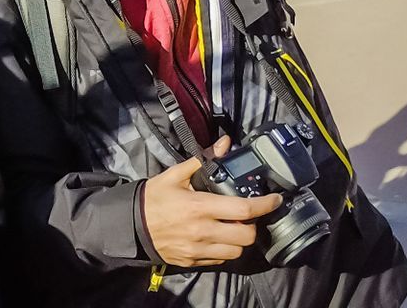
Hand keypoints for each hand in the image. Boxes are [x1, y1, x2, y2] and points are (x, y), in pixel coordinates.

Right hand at [139, 140, 282, 267]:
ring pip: (237, 251)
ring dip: (238, 240)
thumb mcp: (175, 175)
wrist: (132, 224)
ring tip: (230, 228)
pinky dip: (225, 249)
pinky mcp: (195, 261)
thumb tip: (224, 145)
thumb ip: (203, 161)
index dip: (265, 205)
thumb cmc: (154, 198)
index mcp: (199, 206)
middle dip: (251, 225)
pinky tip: (216, 238)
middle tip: (244, 215)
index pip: (243, 209)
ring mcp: (200, 249)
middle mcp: (203, 231)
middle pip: (246, 235)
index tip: (275, 200)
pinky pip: (222, 260)